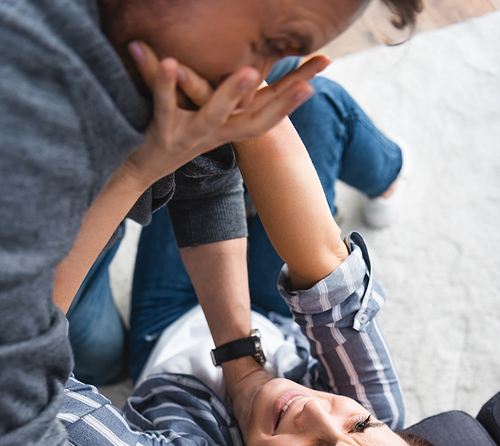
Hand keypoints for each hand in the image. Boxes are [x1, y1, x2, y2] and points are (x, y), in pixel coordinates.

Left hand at [122, 41, 329, 188]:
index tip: (324, 66)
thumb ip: (227, 95)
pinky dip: (165, 83)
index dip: (296, 90)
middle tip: (309, 83)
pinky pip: (165, 105)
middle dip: (284, 100)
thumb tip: (250, 66)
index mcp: (230, 128)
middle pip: (256, 119)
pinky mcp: (163, 134)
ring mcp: (191, 135)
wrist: (140, 169)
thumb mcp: (207, 116)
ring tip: (249, 72)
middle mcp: (216, 134)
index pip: (271, 108)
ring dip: (232, 93)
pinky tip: (170, 61)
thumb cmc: (175, 133)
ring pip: (215, 115)